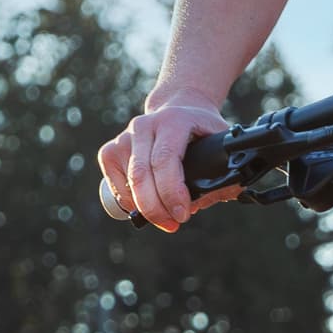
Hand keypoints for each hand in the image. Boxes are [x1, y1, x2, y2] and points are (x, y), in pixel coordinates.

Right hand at [97, 95, 233, 233]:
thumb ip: (221, 173)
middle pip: (142, 175)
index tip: (182, 214)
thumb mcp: (219, 142)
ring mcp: (125, 136)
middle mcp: (144, 125)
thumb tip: (204, 202)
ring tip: (164, 219)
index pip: (165, 160)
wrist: (177, 108)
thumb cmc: (200, 130)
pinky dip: (129, 203)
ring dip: (145, 209)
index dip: (171, 192)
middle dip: (156, 208)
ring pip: (129, 184)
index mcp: (173, 120)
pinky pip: (116, 186)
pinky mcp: (110, 150)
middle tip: (173, 224)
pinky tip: (145, 207)